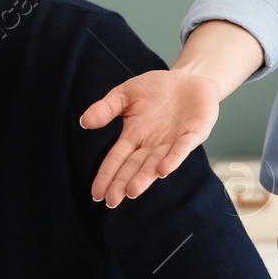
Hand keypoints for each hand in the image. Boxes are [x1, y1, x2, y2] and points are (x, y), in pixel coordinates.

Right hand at [81, 70, 219, 207]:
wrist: (190, 77)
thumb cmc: (157, 88)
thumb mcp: (126, 93)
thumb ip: (106, 108)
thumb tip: (84, 121)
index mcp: (134, 136)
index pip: (117, 159)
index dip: (107, 175)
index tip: (97, 194)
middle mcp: (152, 144)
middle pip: (135, 167)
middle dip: (123, 183)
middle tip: (113, 201)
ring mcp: (173, 141)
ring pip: (156, 163)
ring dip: (145, 177)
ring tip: (132, 191)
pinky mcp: (193, 134)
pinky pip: (182, 148)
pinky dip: (173, 159)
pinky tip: (163, 170)